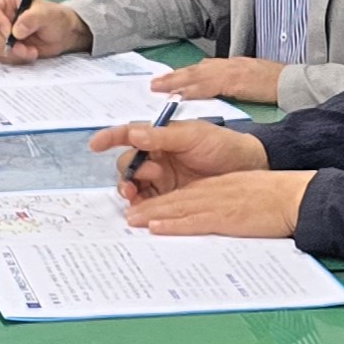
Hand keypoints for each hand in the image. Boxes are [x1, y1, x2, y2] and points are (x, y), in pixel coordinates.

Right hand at [0, 0, 88, 63]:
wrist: (64, 35)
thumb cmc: (55, 17)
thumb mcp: (46, 14)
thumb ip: (31, 19)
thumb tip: (16, 31)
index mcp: (7, 3)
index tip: (8, 32)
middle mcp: (2, 18)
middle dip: (8, 43)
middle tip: (25, 48)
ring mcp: (4, 35)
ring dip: (15, 53)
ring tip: (32, 51)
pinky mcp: (9, 49)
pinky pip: (5, 58)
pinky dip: (17, 59)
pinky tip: (31, 54)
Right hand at [87, 119, 269, 199]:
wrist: (248, 168)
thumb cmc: (222, 144)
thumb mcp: (193, 135)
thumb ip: (162, 136)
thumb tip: (133, 134)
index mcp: (160, 136)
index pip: (129, 135)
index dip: (110, 138)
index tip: (95, 144)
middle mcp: (157, 157)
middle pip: (128, 164)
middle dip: (126, 173)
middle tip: (133, 181)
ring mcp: (162, 178)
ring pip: (134, 185)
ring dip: (130, 190)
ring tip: (134, 195)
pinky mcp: (170, 197)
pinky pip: (149, 202)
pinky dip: (142, 206)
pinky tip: (142, 209)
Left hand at [124, 170, 316, 237]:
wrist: (295, 197)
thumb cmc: (277, 197)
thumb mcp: (246, 191)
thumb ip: (227, 199)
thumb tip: (216, 213)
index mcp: (218, 185)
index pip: (183, 191)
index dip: (161, 199)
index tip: (144, 207)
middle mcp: (213, 191)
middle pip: (174, 198)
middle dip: (149, 206)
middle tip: (127, 215)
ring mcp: (217, 203)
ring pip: (177, 207)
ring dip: (153, 214)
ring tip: (132, 220)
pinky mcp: (225, 217)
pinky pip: (193, 220)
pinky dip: (172, 223)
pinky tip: (157, 226)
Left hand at [148, 57, 284, 104]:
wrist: (292, 81)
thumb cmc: (275, 83)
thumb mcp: (250, 80)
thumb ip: (233, 82)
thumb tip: (217, 87)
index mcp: (231, 65)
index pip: (203, 68)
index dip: (184, 74)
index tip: (168, 79)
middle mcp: (228, 65)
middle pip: (195, 70)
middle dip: (174, 76)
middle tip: (154, 83)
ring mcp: (231, 71)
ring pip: (198, 75)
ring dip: (177, 81)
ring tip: (160, 88)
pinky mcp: (235, 81)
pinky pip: (210, 85)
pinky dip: (194, 90)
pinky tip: (181, 95)